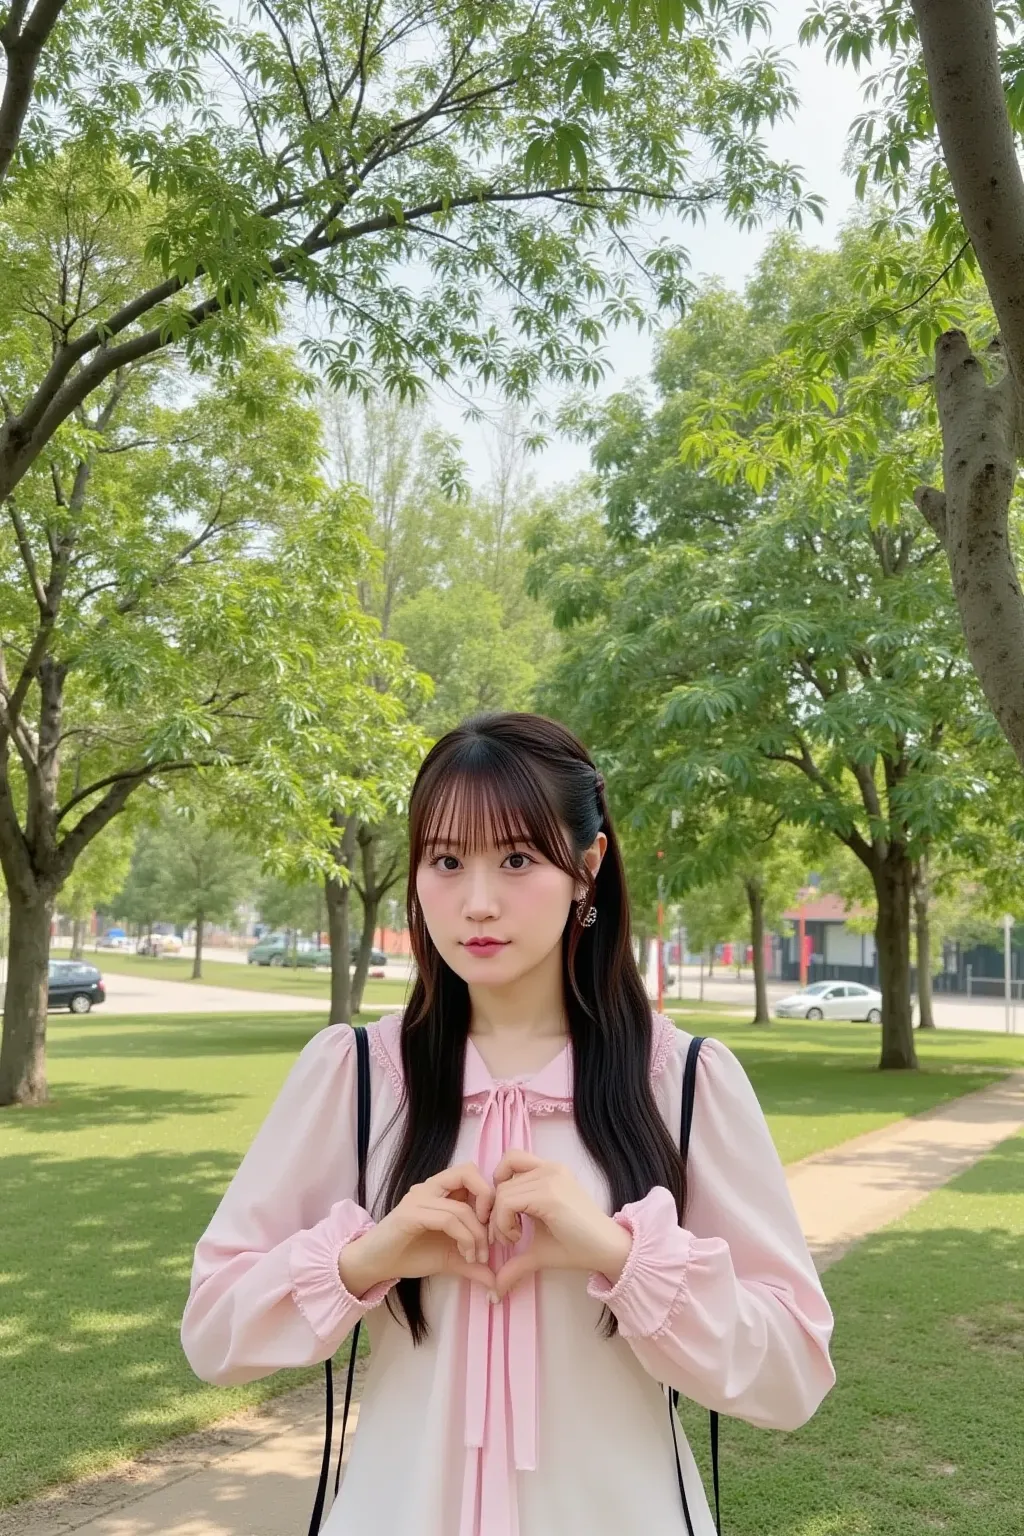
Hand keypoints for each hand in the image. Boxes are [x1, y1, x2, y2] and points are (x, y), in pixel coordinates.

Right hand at [338, 1163, 496, 1296]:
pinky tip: (466, 1255)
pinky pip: (447, 1220)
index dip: (490, 1197)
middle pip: (468, 1171)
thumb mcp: (450, 1259)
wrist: (375, 1265)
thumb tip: (497, 1283)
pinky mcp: (410, 1215)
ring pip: (462, 1206)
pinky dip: (464, 1238)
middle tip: (492, 1234)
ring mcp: (418, 1199)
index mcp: (440, 1189)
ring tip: (477, 1257)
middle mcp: (430, 1187)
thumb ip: (473, 1264)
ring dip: (477, 1235)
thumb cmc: (411, 1255)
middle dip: (488, 1201)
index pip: (472, 1174)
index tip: (494, 1230)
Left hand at [488, 1150, 632, 1299]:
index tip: (502, 1222)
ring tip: (513, 1238)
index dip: (498, 1192)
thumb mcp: (538, 1249)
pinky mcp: (550, 1193)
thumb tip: (494, 1294)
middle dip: (493, 1213)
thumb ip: (514, 1262)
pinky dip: (502, 1222)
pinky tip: (518, 1238)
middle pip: (501, 1181)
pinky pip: (508, 1201)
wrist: (608, 1250)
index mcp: (547, 1172)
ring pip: (501, 1192)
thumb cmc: (577, 1247)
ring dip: (498, 1220)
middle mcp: (548, 1168)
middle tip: (506, 1237)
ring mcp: (550, 1177)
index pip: (508, 1163)